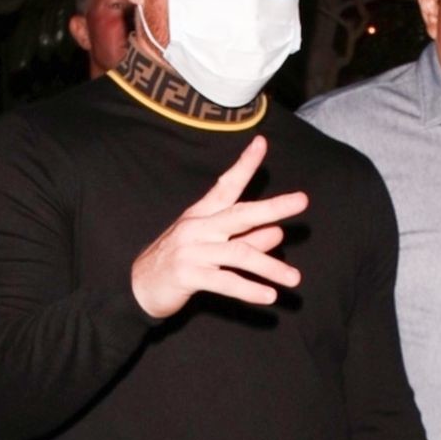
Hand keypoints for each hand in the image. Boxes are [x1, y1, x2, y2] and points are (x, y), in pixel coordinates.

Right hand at [130, 134, 307, 320]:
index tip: (262, 143)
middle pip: (240, 214)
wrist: (138, 288)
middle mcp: (197, 227)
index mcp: (201, 215)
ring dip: (270, 267)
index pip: (226, 185)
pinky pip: (225, 282)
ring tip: (294, 279)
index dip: (245, 164)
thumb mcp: (209, 247)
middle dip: (273, 207)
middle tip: (302, 201)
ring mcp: (191, 251)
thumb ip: (245, 239)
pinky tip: (268, 296)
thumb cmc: (177, 263)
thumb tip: (278, 233)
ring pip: (239, 254)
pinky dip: (248, 290)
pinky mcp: (188, 276)